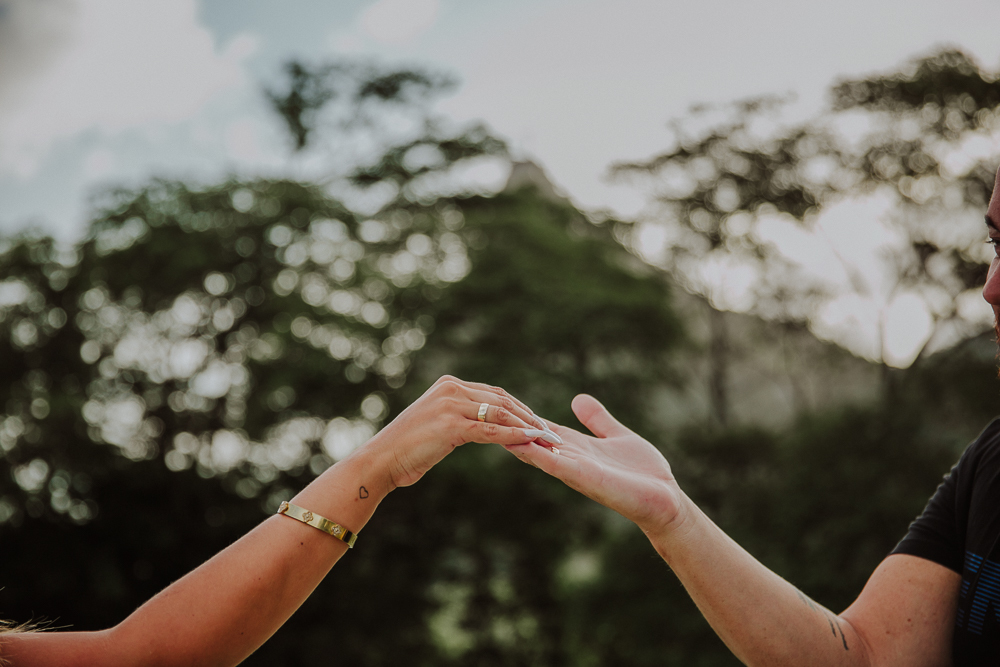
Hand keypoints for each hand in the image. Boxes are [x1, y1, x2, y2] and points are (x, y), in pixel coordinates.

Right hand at [366, 375, 559, 488]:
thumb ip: (458, 416)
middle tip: (550, 432)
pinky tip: (530, 441)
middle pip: (502, 400)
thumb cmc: (407, 449)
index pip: (494, 394)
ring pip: (500, 413)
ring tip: (547, 439)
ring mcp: (451, 405)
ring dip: (528, 426)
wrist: (381, 460)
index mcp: (449, 385)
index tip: (537, 423)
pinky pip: (491, 430)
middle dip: (529, 416)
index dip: (519, 408)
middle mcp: (451, 389)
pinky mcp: (451, 425)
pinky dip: (514, 435)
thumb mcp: (436, 424)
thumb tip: (481, 423)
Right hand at [506, 394, 684, 535]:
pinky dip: (538, 455)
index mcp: (575, 447)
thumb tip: (578, 399)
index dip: (521, 416)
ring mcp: (575, 470)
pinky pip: (556, 465)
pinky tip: (521, 445)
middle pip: (532, 440)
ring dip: (517, 441)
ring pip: (538, 453)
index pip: (541, 428)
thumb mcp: (617, 436)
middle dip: (510, 428)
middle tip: (481, 412)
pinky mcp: (585, 478)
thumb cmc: (644, 473)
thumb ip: (597, 420)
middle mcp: (570, 459)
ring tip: (491, 426)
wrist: (665, 500)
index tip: (497, 402)